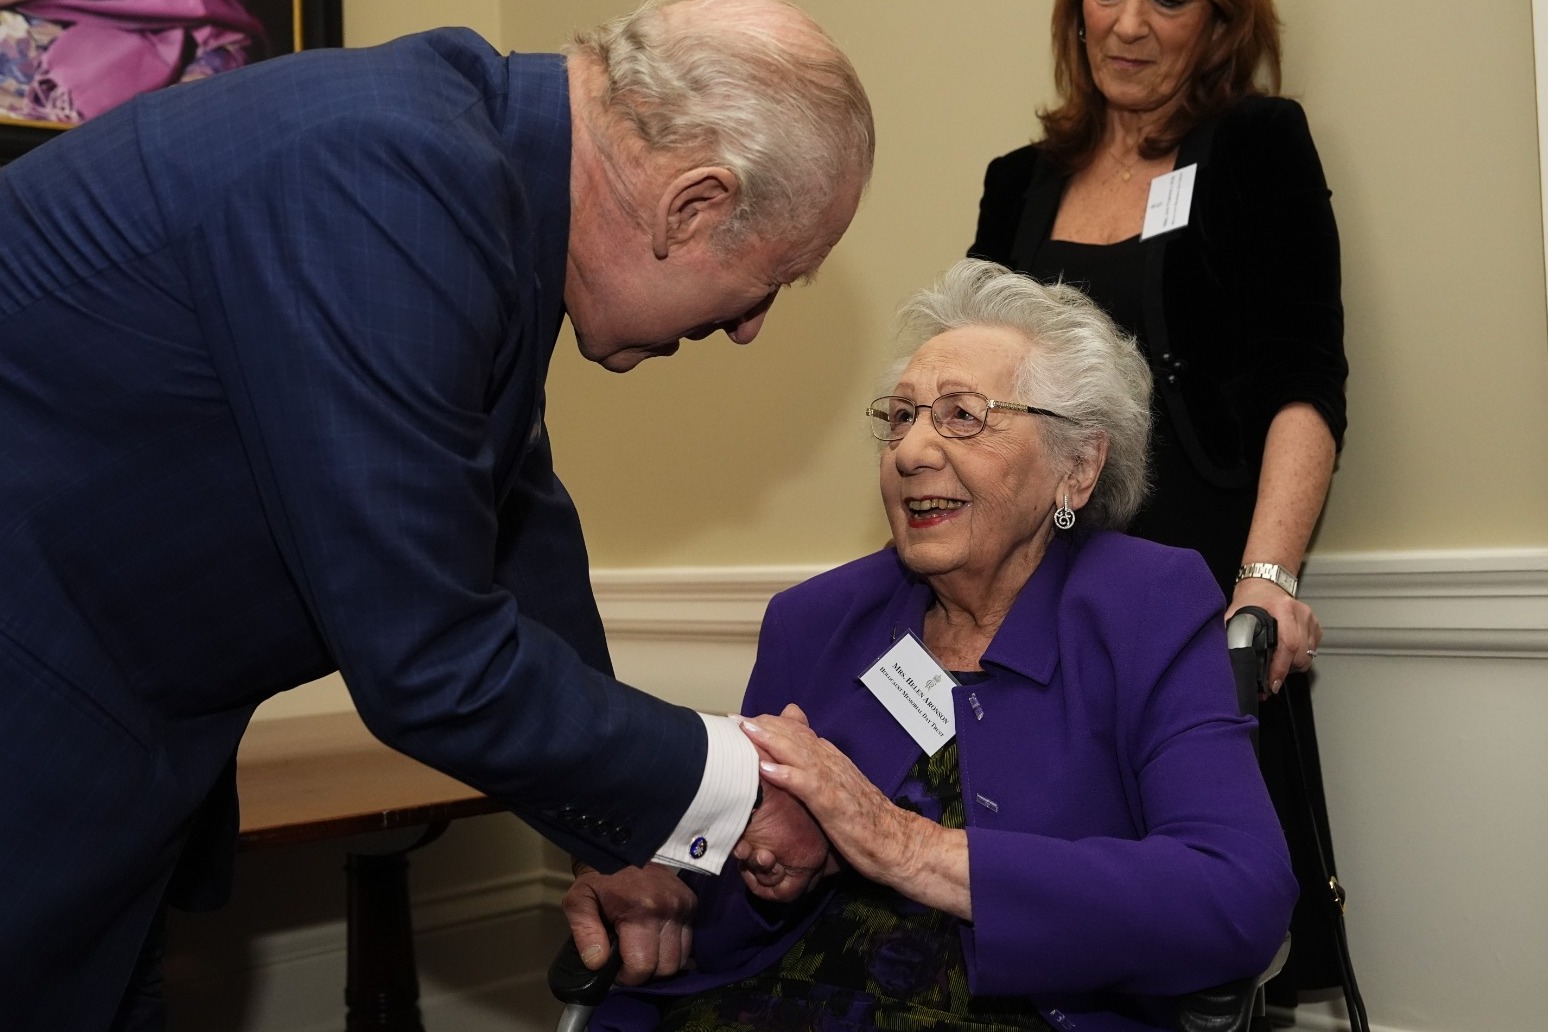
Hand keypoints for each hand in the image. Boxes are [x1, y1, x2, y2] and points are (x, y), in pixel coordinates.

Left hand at [561, 862, 695, 985]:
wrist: (623, 845)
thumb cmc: (599, 876)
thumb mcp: (578, 900)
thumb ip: (584, 933)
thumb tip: (597, 963)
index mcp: (641, 910)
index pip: (643, 966)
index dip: (627, 976)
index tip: (616, 969)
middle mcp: (670, 909)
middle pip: (666, 968)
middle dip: (646, 972)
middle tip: (629, 960)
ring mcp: (685, 906)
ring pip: (681, 959)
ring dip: (662, 962)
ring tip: (642, 950)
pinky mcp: (693, 903)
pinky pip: (689, 942)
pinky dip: (674, 948)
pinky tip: (657, 939)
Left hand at [738, 704, 930, 887]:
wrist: (896, 842)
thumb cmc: (865, 820)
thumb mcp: (838, 790)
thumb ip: (818, 773)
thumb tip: (794, 763)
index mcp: (830, 759)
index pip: (796, 733)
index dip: (768, 725)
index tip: (742, 721)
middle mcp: (830, 762)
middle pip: (792, 735)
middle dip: (761, 725)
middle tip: (732, 718)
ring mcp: (832, 780)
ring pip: (797, 752)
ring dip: (769, 739)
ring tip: (744, 730)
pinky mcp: (833, 802)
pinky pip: (806, 784)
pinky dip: (786, 774)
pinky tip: (765, 768)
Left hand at [1228, 577, 1322, 695]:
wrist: (1264, 585)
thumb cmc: (1251, 599)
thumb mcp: (1237, 615)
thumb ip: (1234, 636)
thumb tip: (1232, 659)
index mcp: (1282, 608)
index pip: (1288, 645)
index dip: (1280, 668)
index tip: (1272, 683)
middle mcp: (1300, 613)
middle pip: (1301, 655)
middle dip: (1285, 671)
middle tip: (1271, 678)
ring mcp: (1310, 619)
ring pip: (1308, 655)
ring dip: (1293, 665)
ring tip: (1277, 664)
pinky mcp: (1316, 625)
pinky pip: (1312, 650)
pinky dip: (1301, 656)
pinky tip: (1286, 654)